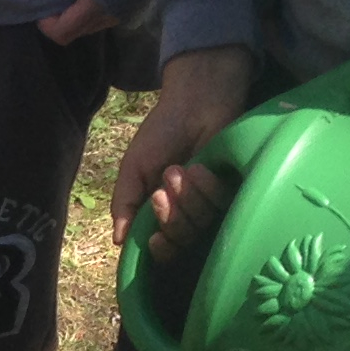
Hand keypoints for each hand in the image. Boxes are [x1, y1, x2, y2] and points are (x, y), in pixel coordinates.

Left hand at [23, 0, 118, 45]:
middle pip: (75, 32)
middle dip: (58, 17)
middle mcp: (110, 17)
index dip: (45, 22)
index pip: (61, 34)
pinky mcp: (133, 1)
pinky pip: (104, 14)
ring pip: (90, 24)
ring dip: (75, 12)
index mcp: (95, 8)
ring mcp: (124, 11)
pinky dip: (91, 6)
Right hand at [114, 46, 255, 260]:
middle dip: (172, 218)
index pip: (163, 249)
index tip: (154, 237)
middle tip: (164, 188)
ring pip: (202, 226)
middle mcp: (186, 214)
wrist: (196, 101)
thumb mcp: (134, 167)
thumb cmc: (162, 132)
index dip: (161, 249)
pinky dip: (206, 189)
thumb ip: (123, 203)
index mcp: (159, 214)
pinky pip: (222, 207)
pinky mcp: (232, 190)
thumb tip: (118, 241)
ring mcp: (210, 204)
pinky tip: (199, 168)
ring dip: (187, 199)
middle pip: (182, 242)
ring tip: (180, 169)